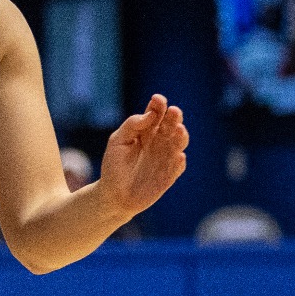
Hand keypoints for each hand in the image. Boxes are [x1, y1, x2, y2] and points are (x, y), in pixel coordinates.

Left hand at [98, 95, 188, 216]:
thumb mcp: (117, 141)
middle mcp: (159, 141)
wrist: (114, 195)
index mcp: (146, 130)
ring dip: (181, 137)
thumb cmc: (114, 166)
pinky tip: (178, 156)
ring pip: (178, 144)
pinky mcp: (169, 176)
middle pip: (170, 125)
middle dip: (174, 117)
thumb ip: (132, 125)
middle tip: (174, 111)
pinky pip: (177, 167)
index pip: (156, 113)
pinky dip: (179, 162)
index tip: (157, 100)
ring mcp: (165, 158)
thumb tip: (150, 114)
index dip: (159, 105)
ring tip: (179, 130)